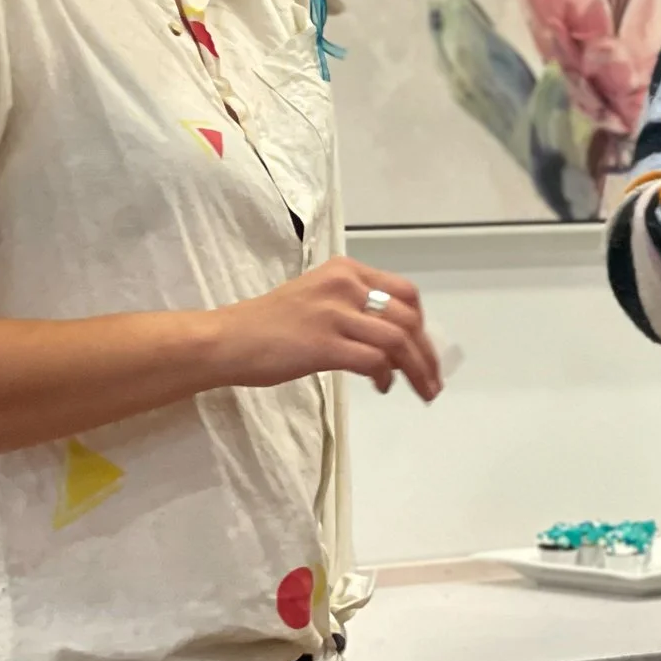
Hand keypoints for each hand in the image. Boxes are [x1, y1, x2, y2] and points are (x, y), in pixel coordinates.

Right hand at [214, 257, 442, 402]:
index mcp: (346, 270)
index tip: (426, 348)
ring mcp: (335, 313)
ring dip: (417, 369)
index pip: (404, 291)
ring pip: (398, 341)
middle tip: (433, 378)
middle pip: (408, 317)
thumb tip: (393, 341)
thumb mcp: (318, 298)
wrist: (227, 339)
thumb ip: (354, 308)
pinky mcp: (324, 344)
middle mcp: (345, 285)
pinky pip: (374, 361)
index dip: (422, 323)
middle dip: (427, 352)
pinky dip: (386, 377)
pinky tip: (382, 388)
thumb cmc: (268, 324)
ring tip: (422, 390)